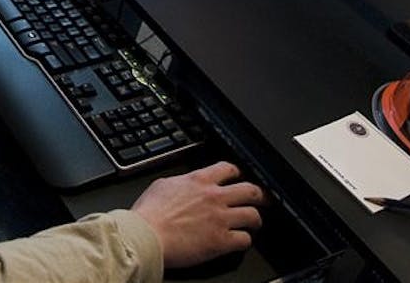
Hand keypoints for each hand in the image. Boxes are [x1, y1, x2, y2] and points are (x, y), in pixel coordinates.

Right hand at [132, 161, 264, 267]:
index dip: (238, 173)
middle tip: (262, 199)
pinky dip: (245, 241)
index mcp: (199, 180)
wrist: (146, 235)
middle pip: (250, 190)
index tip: (239, 177)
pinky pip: (245, 240)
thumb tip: (184, 184)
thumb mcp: (163, 185)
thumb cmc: (149, 214)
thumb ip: (180, 183)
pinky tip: (241, 241)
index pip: (229, 168)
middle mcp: (214, 197)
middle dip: (259, 195)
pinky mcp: (220, 241)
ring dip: (256, 219)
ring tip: (254, 222)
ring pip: (253, 215)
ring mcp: (220, 219)